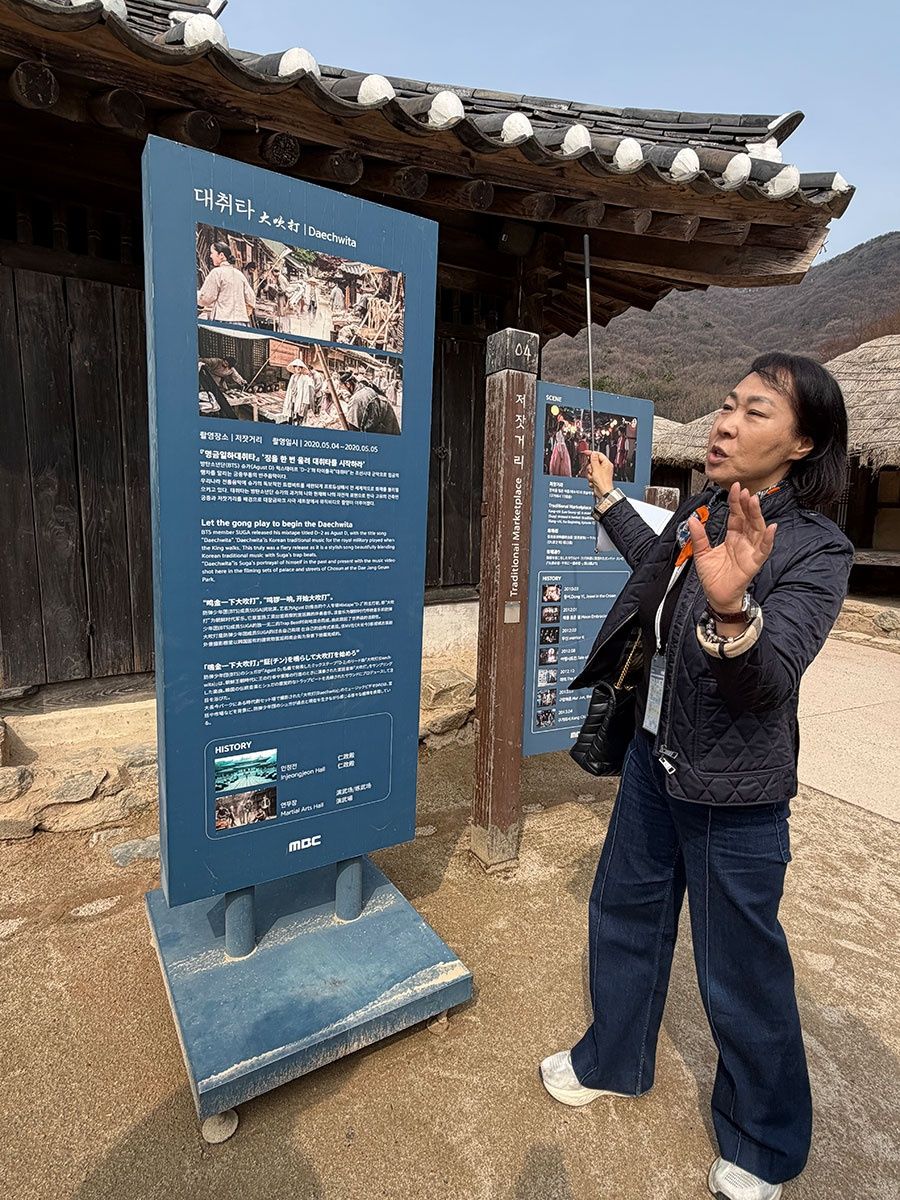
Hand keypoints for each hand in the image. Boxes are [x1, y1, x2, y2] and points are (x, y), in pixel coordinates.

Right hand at [587, 452, 614, 498]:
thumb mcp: (596, 468)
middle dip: (590, 468)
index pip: (598, 454)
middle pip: (593, 463)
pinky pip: (590, 476)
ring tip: (593, 478)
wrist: (603, 493)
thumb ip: (593, 460)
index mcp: (606, 463)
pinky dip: (591, 479)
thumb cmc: (603, 482)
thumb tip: (593, 453)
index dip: (591, 453)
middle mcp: (604, 468)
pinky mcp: (597, 479)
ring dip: (590, 475)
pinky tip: (594, 482)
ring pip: (590, 470)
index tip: (585, 452)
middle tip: (592, 471)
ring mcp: (601, 474)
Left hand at [687, 482, 776, 611]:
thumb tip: (692, 520)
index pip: (736, 515)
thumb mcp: (702, 553)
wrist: (716, 596)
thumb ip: (698, 536)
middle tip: (745, 492)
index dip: (736, 501)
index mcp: (732, 537)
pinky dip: (768, 539)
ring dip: (757, 515)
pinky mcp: (754, 563)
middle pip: (748, 519)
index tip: (736, 488)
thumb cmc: (713, 577)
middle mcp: (743, 541)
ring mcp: (750, 551)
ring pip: (757, 529)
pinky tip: (770, 528)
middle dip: (747, 504)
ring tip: (754, 502)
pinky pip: (764, 549)